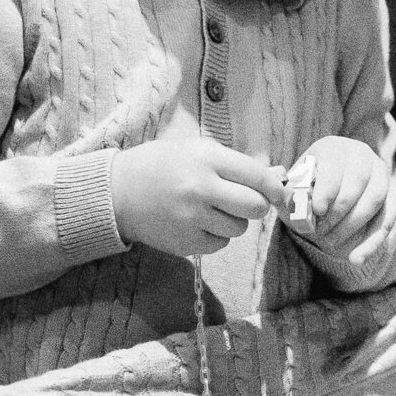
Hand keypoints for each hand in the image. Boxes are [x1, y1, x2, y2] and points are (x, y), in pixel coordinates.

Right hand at [111, 139, 283, 256]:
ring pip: (240, 229)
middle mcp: (201, 189)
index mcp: (207, 159)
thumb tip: (278, 178)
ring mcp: (192, 219)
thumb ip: (236, 165)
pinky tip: (197, 222)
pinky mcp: (186, 243)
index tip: (278, 193)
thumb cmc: (161, 165)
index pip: (258, 177)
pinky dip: (215, 235)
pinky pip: (220, 244)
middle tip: (243, 201)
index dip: (274, 187)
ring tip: (212, 209)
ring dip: (233, 221)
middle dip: (256, 205)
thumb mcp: (197, 151)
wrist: (117, 192)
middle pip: (255, 207)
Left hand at [283, 136, 395, 267]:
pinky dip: (371, 243)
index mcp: (334, 148)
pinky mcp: (392, 197)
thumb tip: (281, 192)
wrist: (329, 198)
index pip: (336, 164)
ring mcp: (381, 175)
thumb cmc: (307, 191)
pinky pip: (388, 221)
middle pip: (358, 182)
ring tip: (330, 241)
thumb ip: (285, 190)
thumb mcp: (293, 188)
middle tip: (321, 231)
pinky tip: (355, 259)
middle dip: (339, 211)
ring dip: (352, 226)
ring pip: (374, 201)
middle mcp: (362, 156)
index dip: (328, 188)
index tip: (318, 210)